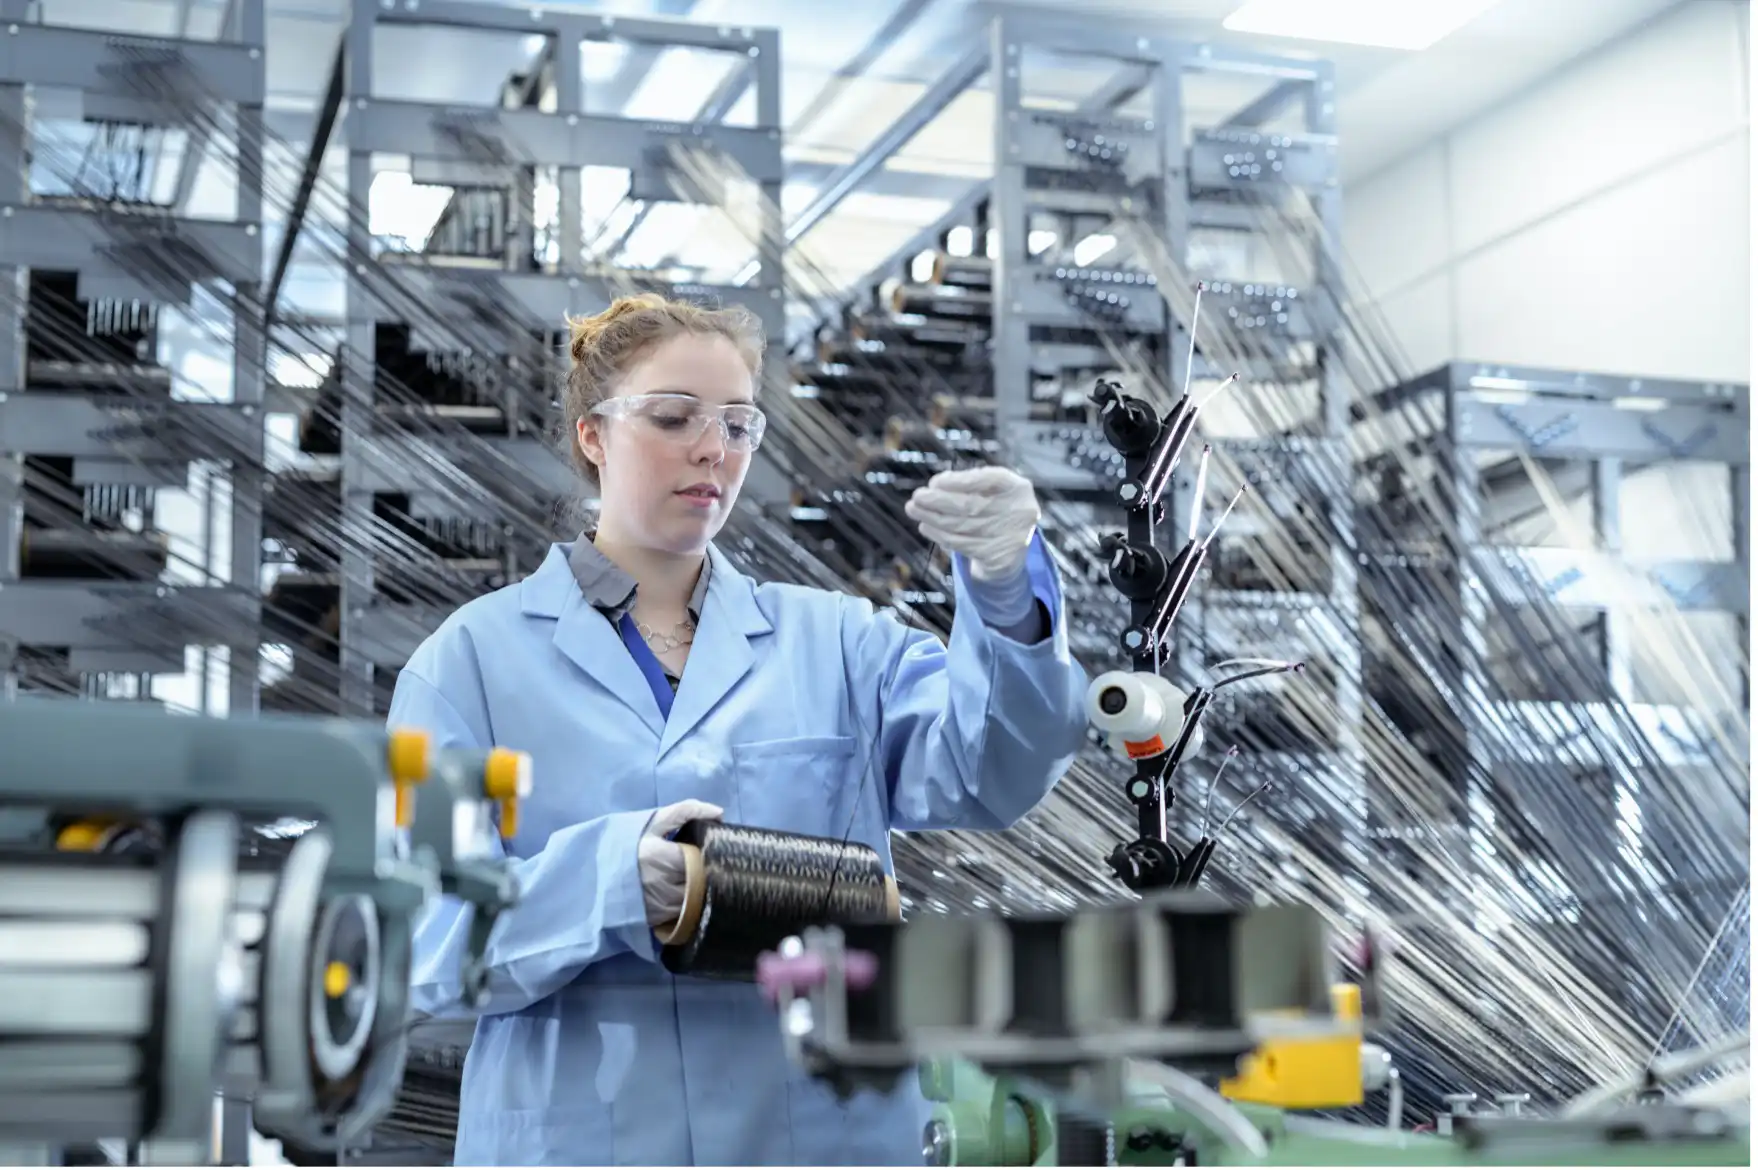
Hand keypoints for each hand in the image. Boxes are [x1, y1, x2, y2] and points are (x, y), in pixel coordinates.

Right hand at [637, 799, 723, 927]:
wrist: (597, 875)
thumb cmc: (629, 846)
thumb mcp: (652, 824)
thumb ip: (685, 812)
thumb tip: (719, 812)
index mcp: (667, 858)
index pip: (705, 860)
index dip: (712, 855)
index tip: (714, 850)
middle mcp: (666, 885)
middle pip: (703, 882)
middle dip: (708, 874)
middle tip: (708, 865)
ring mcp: (663, 906)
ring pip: (697, 900)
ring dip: (700, 890)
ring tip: (696, 878)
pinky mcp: (659, 920)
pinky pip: (686, 912)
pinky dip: (690, 904)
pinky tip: (686, 894)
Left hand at [904, 466, 1040, 581]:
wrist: (1011, 551)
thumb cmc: (995, 510)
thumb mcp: (991, 491)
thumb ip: (969, 483)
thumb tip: (937, 484)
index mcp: (1018, 488)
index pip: (989, 480)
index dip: (960, 481)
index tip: (934, 482)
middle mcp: (1019, 511)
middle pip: (972, 505)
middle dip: (939, 500)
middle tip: (917, 496)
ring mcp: (1011, 537)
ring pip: (962, 526)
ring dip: (933, 518)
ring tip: (914, 509)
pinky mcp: (998, 557)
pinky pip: (961, 544)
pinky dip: (939, 535)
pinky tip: (925, 527)